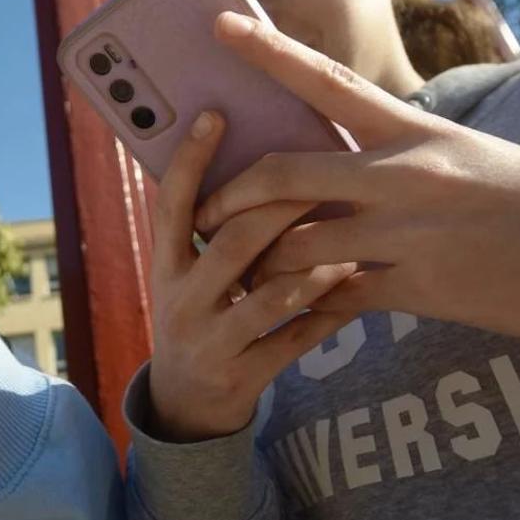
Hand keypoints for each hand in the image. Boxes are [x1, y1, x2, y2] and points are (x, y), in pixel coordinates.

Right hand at [147, 109, 356, 443]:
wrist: (185, 406)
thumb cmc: (197, 316)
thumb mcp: (184, 273)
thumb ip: (206, 229)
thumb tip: (248, 158)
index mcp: (164, 266)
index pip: (171, 205)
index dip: (191, 161)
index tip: (216, 114)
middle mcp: (180, 301)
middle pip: (233, 243)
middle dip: (282, 205)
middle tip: (324, 175)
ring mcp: (212, 342)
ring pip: (272, 294)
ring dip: (316, 262)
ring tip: (350, 236)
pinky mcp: (245, 375)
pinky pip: (297, 337)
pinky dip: (328, 310)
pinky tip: (354, 287)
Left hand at [198, 11, 519, 343]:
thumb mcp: (467, 157)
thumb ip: (399, 159)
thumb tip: (340, 172)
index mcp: (416, 130)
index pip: (326, 81)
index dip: (266, 50)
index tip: (218, 23)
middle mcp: (405, 173)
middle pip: (284, 173)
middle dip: (228, 198)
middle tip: (203, 216)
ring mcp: (411, 231)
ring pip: (296, 244)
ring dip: (256, 263)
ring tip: (235, 275)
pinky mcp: (422, 288)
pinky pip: (337, 298)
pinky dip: (307, 306)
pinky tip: (292, 316)